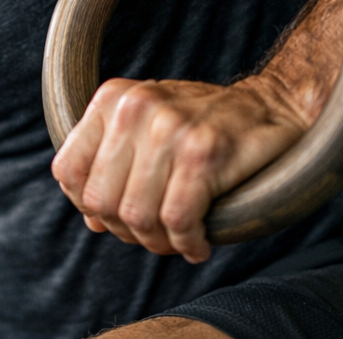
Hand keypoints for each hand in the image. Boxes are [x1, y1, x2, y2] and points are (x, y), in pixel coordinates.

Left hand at [50, 77, 308, 262]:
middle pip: (101, 201)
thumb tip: (91, 220)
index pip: (68, 171)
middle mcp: (135, 108)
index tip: (117, 218)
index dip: (88, 207)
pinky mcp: (205, 152)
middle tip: (155, 236)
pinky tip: (200, 244)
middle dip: (126, 231)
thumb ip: (114, 164)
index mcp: (113, 98)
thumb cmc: (206, 123)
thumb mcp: (149, 127)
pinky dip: (188, 244)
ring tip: (179, 241)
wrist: (273, 105)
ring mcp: (170, 128)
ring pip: (137, 217)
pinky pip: (179, 221)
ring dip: (159, 243)